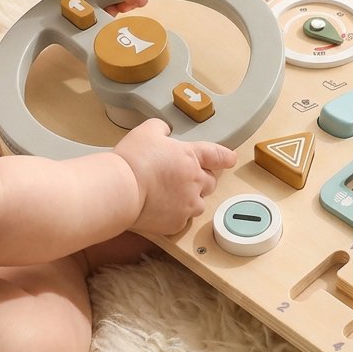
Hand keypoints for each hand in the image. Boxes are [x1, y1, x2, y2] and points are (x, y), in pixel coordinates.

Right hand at [114, 119, 236, 234]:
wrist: (121, 189)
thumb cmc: (133, 159)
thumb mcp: (146, 131)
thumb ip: (160, 128)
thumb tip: (164, 131)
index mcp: (190, 156)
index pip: (216, 155)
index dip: (225, 156)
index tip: (231, 158)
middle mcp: (195, 181)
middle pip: (210, 182)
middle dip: (201, 179)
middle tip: (182, 178)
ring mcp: (188, 204)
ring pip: (198, 203)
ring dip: (190, 199)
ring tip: (168, 196)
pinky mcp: (177, 223)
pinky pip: (182, 220)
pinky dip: (174, 215)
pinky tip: (159, 209)